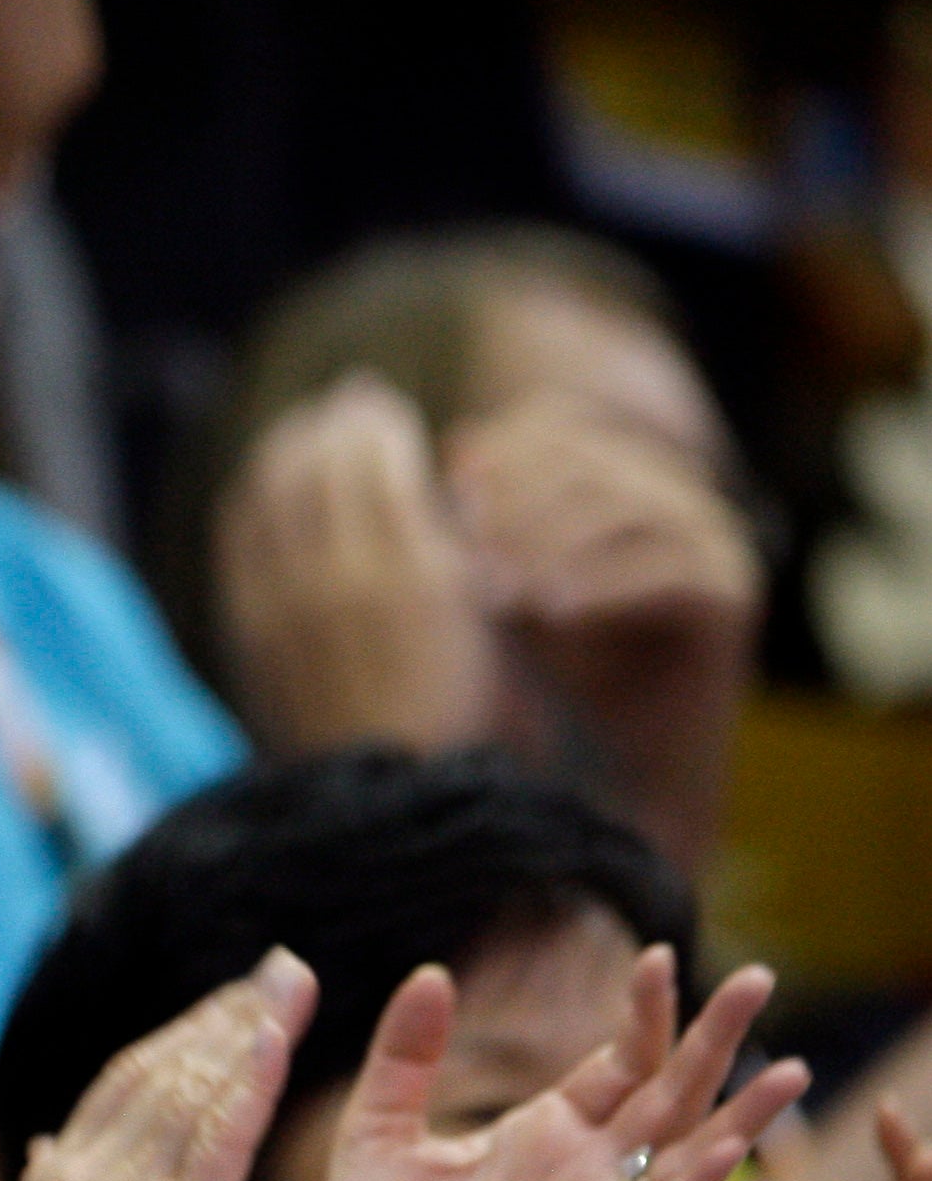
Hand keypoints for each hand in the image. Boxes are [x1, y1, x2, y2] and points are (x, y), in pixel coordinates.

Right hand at [17, 948, 316, 1180]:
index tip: (240, 994)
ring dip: (248, 1029)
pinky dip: (250, 1079)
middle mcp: (75, 1174)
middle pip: (160, 1068)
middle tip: (283, 968)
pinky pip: (218, 1136)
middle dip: (226, 1011)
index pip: (124, 1078)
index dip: (186, 1029)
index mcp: (51, 1175)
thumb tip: (49, 1138)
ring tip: (294, 989)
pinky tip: (280, 1038)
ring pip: (191, 1091)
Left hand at [215, 375, 499, 755]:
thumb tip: (424, 480)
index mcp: (413, 571)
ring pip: (271, 491)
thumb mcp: (484, 619)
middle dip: (334, 422)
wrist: (386, 790)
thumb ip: (451, 544)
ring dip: (289, 447)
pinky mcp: (249, 626)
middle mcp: (342, 578)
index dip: (376, 420)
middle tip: (346, 401)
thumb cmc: (461, 708)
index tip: (382, 402)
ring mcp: (286, 603)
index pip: (377, 458)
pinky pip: (238, 535)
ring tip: (306, 430)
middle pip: (320, 463)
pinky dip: (252, 495)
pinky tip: (265, 484)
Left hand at [310, 949, 807, 1180]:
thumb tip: (431, 970)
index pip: (616, 1064)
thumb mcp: (377, 1125)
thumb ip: (405, 1052)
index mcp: (539, 1137)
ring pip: (682, 1158)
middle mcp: (578, 1176)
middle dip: (713, 1040)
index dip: (642, 1014)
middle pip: (665, 1095)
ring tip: (793, 1068)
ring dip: (739, 1115)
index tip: (657, 956)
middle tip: (763, 976)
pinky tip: (727, 1144)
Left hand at [447, 401, 760, 847]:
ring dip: (552, 546)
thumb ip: (492, 516)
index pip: (559, 425)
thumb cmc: (559, 662)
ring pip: (628, 508)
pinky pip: (668, 570)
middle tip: (461, 548)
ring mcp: (717, 539)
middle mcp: (678, 493)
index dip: (500, 454)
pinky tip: (549, 614)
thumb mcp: (514, 578)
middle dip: (519, 503)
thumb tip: (460, 441)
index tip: (446, 496)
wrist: (623, 755)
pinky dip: (601, 587)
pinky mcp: (734, 593)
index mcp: (623, 472)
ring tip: (494, 592)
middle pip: (591, 462)